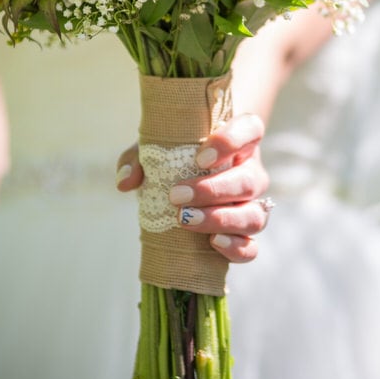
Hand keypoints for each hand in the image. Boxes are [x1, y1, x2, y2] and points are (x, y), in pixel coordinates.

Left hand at [116, 113, 269, 263]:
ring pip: (254, 215)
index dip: (231, 142)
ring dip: (221, 219)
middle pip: (249, 180)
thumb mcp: (155, 148)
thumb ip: (137, 158)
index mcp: (240, 138)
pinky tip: (213, 243)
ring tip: (185, 220)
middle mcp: (252, 170)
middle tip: (176, 195)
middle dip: (212, 190)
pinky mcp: (245, 233)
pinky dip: (236, 248)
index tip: (201, 157)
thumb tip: (125, 182)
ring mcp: (252, 204)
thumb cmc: (175, 155)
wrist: (187, 178)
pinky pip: (252, 247)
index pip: (250, 130)